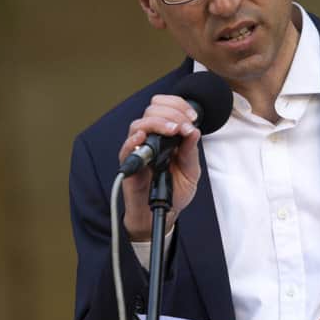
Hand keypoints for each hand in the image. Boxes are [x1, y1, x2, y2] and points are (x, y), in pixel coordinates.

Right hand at [119, 94, 201, 240]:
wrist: (163, 213)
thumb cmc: (174, 191)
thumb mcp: (191, 171)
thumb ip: (191, 151)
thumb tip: (194, 131)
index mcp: (166, 136)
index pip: (166, 107)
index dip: (178, 105)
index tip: (192, 117)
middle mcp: (151, 139)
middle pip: (152, 111)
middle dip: (172, 113)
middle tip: (184, 126)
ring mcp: (138, 151)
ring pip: (139, 124)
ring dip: (157, 123)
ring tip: (172, 130)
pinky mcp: (129, 165)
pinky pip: (126, 149)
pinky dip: (133, 141)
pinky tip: (143, 138)